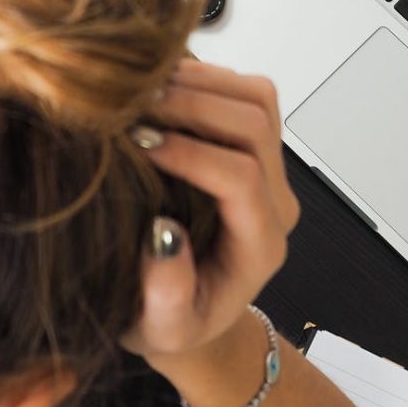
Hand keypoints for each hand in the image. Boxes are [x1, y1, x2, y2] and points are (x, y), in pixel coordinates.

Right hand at [121, 60, 299, 364]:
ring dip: (200, 83)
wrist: (191, 312)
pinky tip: (155, 88)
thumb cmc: (173, 322)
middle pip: (255, 125)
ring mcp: (269, 169)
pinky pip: (244, 92)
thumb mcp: (162, 329)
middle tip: (133, 106)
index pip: (241, 178)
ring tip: (141, 90)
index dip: (191, 153)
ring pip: (257, 98)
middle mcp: (274, 201)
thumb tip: (162, 235)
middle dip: (193, 105)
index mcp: (259, 245)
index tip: (138, 144)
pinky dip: (202, 77)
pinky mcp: (253, 146)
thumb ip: (167, 295)